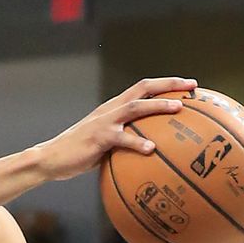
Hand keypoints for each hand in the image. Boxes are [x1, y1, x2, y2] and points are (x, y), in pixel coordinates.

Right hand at [36, 77, 196, 180]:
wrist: (51, 158)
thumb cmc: (79, 154)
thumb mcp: (105, 144)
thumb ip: (125, 142)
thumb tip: (151, 154)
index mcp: (113, 108)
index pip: (143, 89)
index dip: (166, 84)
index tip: (189, 85)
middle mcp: (110, 110)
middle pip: (143, 88)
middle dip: (169, 84)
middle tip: (192, 86)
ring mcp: (104, 122)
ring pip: (135, 107)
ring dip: (157, 105)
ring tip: (177, 108)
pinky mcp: (98, 138)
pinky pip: (121, 138)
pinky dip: (137, 142)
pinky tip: (151, 149)